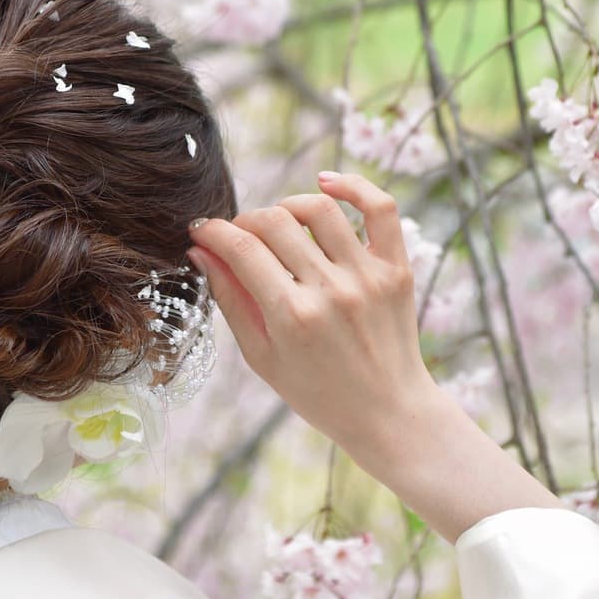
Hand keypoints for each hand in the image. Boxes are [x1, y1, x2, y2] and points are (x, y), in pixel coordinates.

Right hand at [185, 171, 437, 459]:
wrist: (389, 414)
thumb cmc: (318, 393)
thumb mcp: (262, 357)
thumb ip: (231, 299)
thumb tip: (201, 250)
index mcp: (292, 316)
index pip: (241, 248)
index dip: (213, 231)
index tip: (202, 231)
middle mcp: (331, 290)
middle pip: (274, 222)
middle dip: (244, 221)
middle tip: (239, 237)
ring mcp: (368, 276)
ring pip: (319, 208)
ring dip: (288, 205)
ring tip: (279, 222)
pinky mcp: (397, 268)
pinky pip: (381, 208)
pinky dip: (354, 186)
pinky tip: (326, 184)